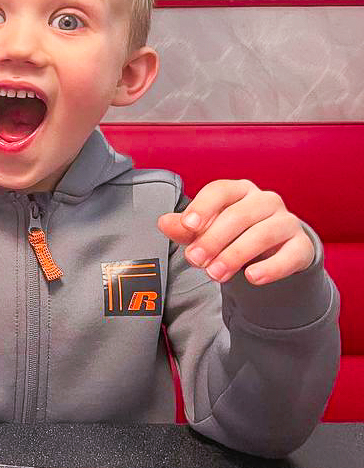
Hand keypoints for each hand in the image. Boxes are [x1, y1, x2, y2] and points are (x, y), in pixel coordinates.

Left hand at [158, 179, 314, 284]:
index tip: (187, 226)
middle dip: (213, 239)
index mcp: (238, 190)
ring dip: (235, 255)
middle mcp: (265, 200)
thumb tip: (164, 222)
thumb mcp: (206, 231)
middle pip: (238, 215)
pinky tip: (252, 278)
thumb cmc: (233, 235)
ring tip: (215, 275)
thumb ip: (185, 228)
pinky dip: (271, 267)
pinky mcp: (302, 246)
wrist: (273, 254)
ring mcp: (287, 222)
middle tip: (194, 260)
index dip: (203, 206)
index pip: (220, 190)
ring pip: (262, 234)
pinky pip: (290, 255)